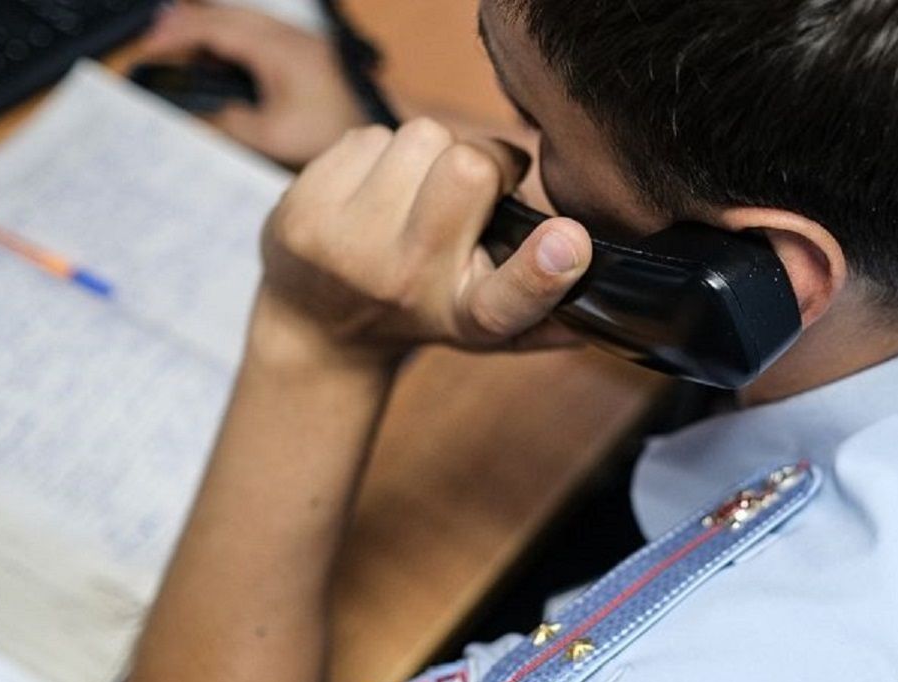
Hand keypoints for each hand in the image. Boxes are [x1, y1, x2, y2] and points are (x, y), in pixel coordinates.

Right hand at [139, 3, 367, 165]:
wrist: (384, 118)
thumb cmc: (335, 127)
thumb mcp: (274, 136)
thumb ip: (231, 125)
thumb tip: (198, 119)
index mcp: (272, 47)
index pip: (210, 27)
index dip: (174, 34)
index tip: (146, 47)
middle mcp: (282, 33)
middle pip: (221, 14)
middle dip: (183, 26)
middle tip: (154, 45)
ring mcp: (295, 37)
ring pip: (238, 20)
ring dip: (207, 31)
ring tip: (180, 52)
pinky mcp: (303, 48)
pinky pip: (255, 32)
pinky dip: (229, 40)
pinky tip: (221, 64)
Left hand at [254, 119, 592, 368]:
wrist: (317, 326)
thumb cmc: (421, 311)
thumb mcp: (487, 329)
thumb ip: (546, 314)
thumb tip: (594, 299)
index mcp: (469, 316)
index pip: (515, 297)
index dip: (545, 266)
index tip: (568, 241)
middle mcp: (409, 285)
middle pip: (469, 166)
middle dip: (481, 162)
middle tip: (471, 192)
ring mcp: (348, 247)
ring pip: (420, 137)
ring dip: (427, 156)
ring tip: (414, 197)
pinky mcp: (303, 211)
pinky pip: (370, 136)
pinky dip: (381, 154)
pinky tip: (373, 193)